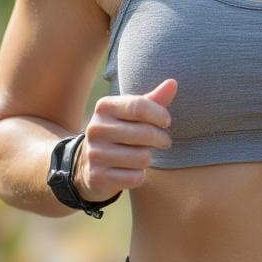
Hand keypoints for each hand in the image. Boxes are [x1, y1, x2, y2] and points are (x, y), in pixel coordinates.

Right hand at [74, 78, 175, 200]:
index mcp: (104, 107)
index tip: (167, 122)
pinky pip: (134, 178)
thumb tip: (173, 83)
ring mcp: (94, 153)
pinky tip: (132, 170)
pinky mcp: (96, 176)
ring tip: (144, 155)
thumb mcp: (133, 114)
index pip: (138, 106)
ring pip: (142, 158)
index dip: (160, 115)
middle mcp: (95, 128)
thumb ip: (153, 99)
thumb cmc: (121, 131)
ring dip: (149, 158)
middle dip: (161, 139)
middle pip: (144, 133)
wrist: (89, 163)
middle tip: (164, 141)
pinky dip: (139, 176)